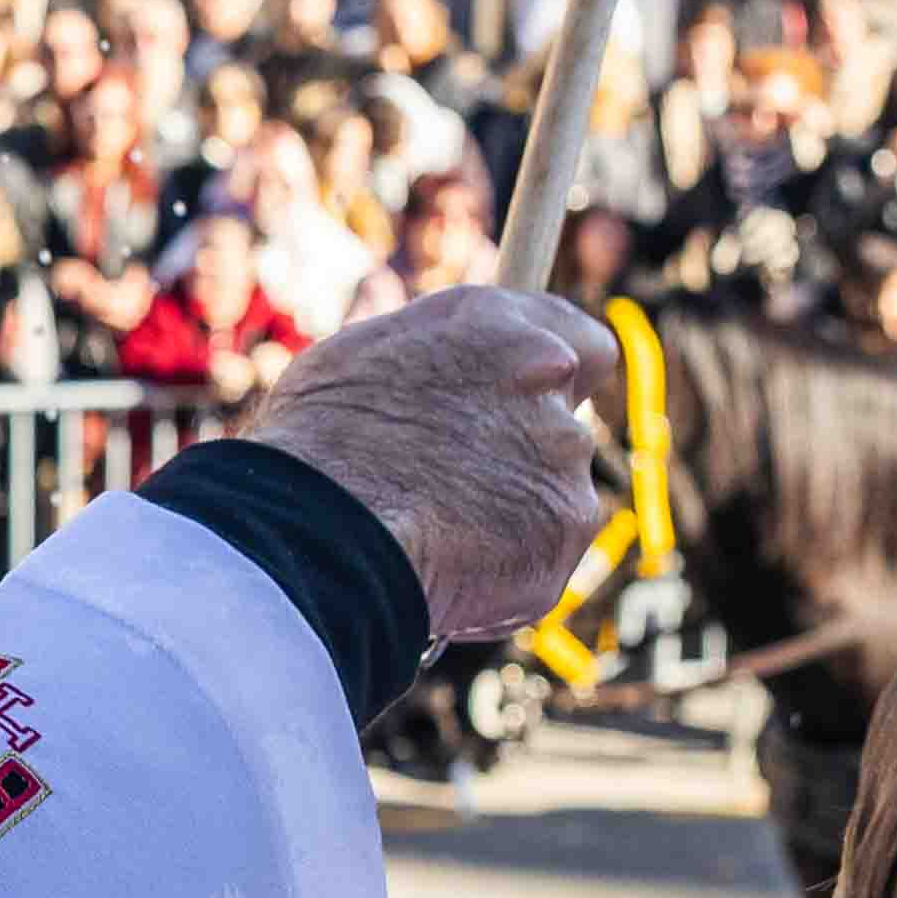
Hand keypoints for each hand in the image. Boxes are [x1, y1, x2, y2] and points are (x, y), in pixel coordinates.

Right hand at [245, 285, 602, 645]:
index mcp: (495, 324)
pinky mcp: (566, 529)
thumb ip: (437, 361)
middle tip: (463, 490)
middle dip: (526, 460)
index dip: (559, 382)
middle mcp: (545, 376)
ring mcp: (562, 456)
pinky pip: (543, 558)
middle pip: (566, 428)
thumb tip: (449, 377)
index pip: (581, 345)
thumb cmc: (315, 442)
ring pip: (553, 498)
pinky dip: (507, 573)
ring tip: (433, 537)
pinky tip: (446, 571)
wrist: (320, 528)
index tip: (529, 411)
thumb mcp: (363, 362)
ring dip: (511, 519)